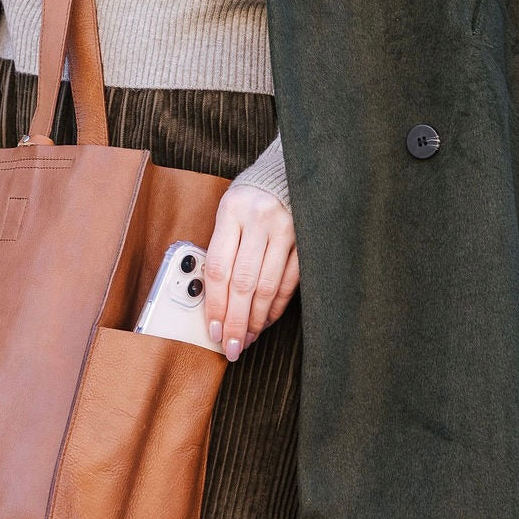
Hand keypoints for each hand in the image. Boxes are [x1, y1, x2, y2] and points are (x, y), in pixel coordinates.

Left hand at [203, 183, 299, 362]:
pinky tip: (267, 320)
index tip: (212, 330)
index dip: (214, 305)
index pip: (218, 269)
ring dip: (257, 319)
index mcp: (232, 212)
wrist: (292, 171)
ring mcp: (286, 231)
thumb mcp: (229, 211)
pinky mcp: (307, 240)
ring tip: (248, 339)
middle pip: (242, 284)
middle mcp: (259, 221)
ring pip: (267, 287)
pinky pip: (290, 282)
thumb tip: (211, 296)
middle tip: (231, 347)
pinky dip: (277, 306)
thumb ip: (221, 246)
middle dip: (236, 322)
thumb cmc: (252, 196)